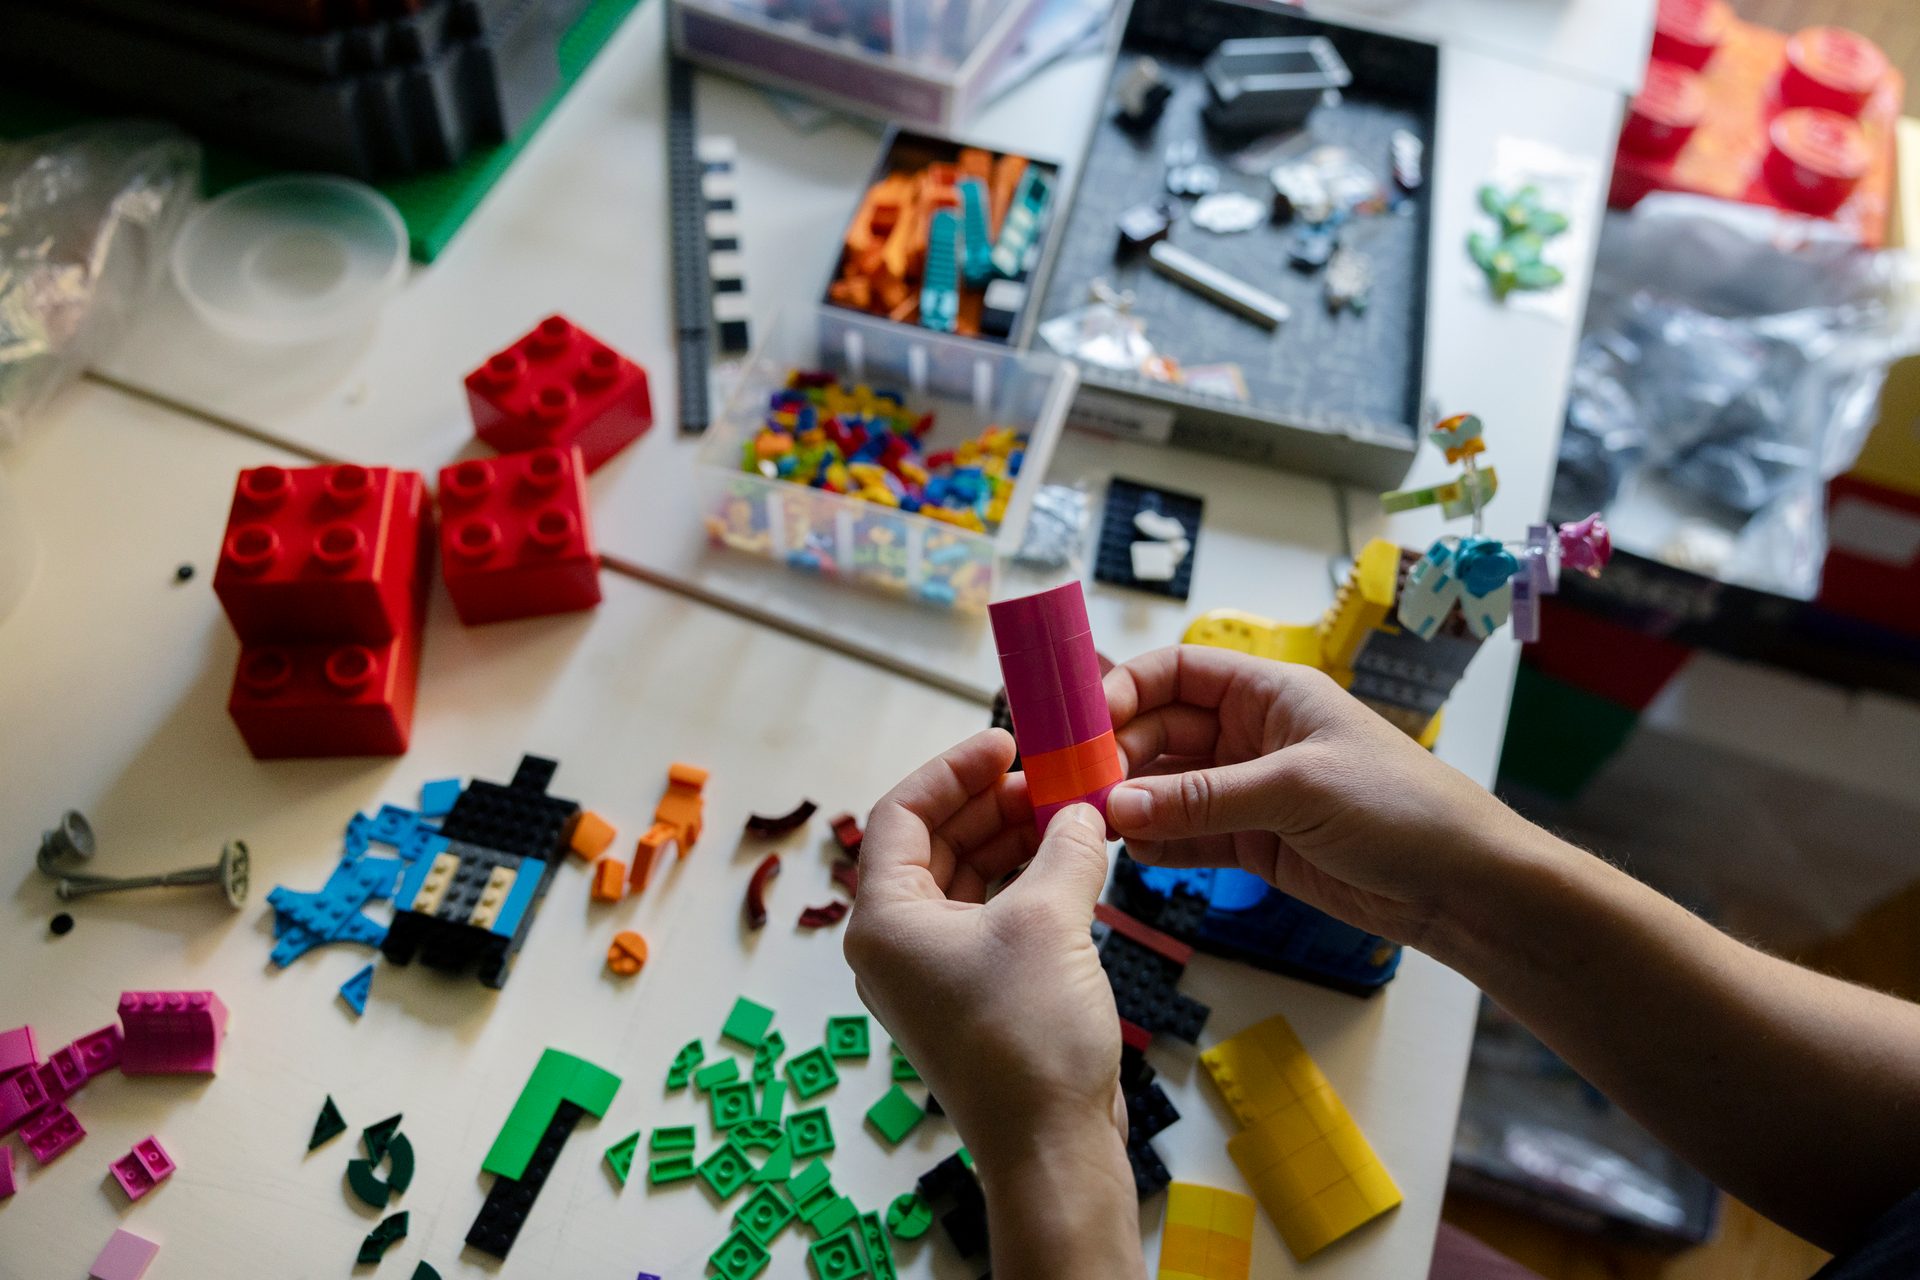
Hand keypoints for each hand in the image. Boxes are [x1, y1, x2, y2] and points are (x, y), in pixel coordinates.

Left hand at [845, 729, 1143, 1278]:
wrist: (1050, 1145)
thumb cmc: (1029, 1037)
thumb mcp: (1050, 919)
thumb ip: (1065, 848)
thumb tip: (1083, 811)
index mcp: (884, 919)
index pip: (900, 814)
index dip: (953, 770)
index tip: (1005, 743)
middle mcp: (896, 944)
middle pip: (934, 844)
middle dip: (990, 803)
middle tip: (1048, 775)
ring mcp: (933, 974)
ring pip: (965, 880)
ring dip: (1012, 841)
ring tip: (1068, 812)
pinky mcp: (972, 997)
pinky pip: (989, 917)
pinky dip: (1024, 884)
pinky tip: (1071, 864)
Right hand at [1103, 645, 1529, 951]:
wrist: (1461, 884)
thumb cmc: (1400, 807)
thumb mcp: (1296, 790)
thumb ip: (1203, 799)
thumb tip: (1120, 807)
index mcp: (1270, 693)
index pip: (1178, 672)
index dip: (1128, 689)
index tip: (1088, 723)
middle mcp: (1253, 735)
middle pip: (1161, 730)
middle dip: (1119, 755)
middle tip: (1082, 789)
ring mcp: (1250, 791)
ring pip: (1168, 788)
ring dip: (1132, 805)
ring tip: (1094, 827)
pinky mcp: (1254, 844)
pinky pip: (1189, 837)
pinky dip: (1160, 847)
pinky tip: (1135, 858)